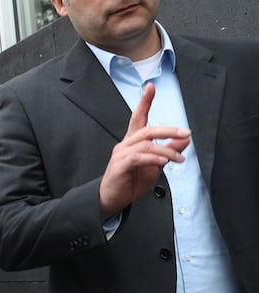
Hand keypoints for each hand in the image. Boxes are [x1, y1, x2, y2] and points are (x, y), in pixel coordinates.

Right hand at [98, 83, 190, 218]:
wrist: (111, 200)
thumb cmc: (130, 182)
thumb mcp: (155, 166)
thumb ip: (168, 152)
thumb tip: (184, 140)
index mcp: (132, 142)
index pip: (138, 117)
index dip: (144, 102)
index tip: (150, 87)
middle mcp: (125, 144)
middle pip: (147, 129)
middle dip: (168, 130)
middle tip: (186, 134)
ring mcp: (121, 154)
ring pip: (146, 143)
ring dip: (167, 151)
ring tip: (180, 159)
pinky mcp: (120, 166)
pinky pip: (139, 157)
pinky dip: (154, 158)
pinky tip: (164, 163)